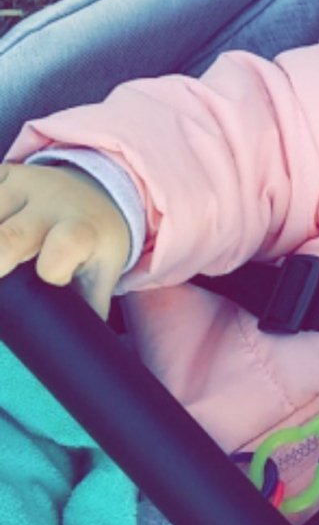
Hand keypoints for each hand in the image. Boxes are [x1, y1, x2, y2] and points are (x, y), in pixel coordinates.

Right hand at [0, 161, 130, 319]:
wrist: (97, 191)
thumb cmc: (94, 244)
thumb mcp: (102, 273)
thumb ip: (88, 308)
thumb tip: (74, 350)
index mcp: (81, 229)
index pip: (62, 248)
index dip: (51, 271)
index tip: (49, 282)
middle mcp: (51, 203)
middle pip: (7, 238)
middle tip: (2, 273)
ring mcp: (22, 184)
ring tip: (2, 261)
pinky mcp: (3, 174)